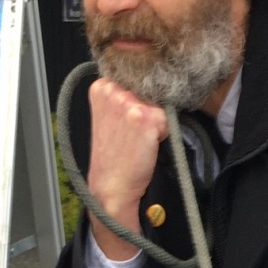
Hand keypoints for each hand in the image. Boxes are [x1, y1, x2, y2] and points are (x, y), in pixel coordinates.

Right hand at [87, 78, 168, 259]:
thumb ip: (121, 96)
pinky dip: (162, 132)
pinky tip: (146, 145)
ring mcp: (126, 102)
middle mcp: (112, 89)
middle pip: (148, 89)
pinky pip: (166, 118)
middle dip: (146, 109)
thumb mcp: (108, 117)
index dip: (137, 102)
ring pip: (158, 103)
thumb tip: (149, 84)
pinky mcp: (143, 117)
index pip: (136, 80)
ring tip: (138, 140)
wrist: (112, 187)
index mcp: (101, 87)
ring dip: (155, 121)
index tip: (124, 122)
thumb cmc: (113, 157)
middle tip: (131, 134)